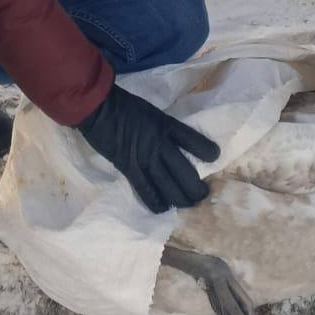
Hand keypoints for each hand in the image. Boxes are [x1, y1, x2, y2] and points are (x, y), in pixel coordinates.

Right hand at [76, 84, 219, 212]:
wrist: (100, 108)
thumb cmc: (126, 106)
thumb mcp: (153, 112)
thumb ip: (165, 128)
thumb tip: (176, 144)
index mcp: (166, 125)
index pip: (193, 140)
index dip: (206, 150)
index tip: (215, 157)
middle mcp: (159, 144)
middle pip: (184, 171)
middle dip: (196, 188)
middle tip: (204, 194)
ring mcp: (144, 159)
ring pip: (168, 186)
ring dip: (181, 199)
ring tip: (190, 204)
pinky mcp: (129, 169)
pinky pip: (146, 190)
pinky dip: (156, 202)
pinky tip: (164, 208)